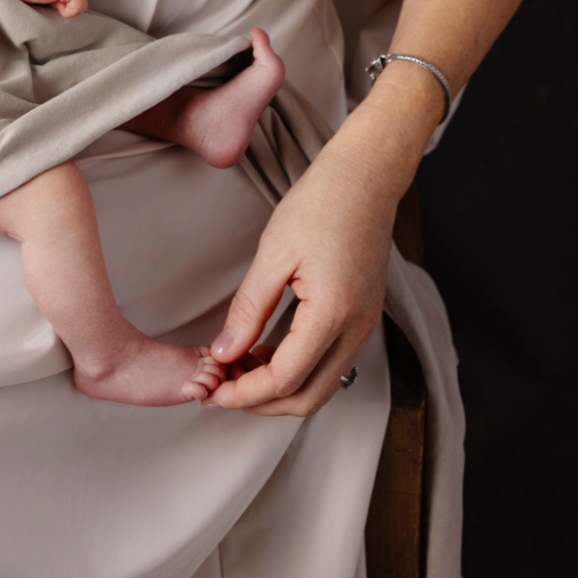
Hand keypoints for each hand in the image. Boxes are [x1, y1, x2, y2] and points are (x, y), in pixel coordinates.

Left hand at [203, 120, 402, 416]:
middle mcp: (358, 330)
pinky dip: (296, 369)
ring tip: (236, 369)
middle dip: (260, 402)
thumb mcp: (274, 252)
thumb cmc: (321, 202)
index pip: (285, 380)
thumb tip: (223, 354)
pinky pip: (330, 362)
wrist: (366, 176)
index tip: (212, 391)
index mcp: (334, 314)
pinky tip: (264, 351)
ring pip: (321, 385)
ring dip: (278, 388)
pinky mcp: (363, 317)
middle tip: (220, 388)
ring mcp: (365, 326)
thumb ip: (249, 309)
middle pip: (307, 398)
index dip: (245, 394)